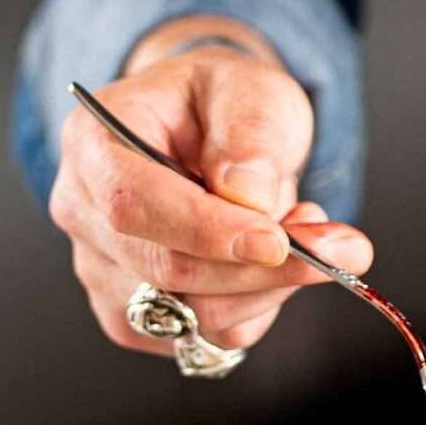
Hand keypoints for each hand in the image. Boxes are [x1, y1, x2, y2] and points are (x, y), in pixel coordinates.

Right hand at [49, 15, 372, 355]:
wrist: (212, 123)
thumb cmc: (222, 98)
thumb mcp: (249, 87)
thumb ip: (248, 133)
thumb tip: (247, 197)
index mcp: (95, 141)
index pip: (133, 206)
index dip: (206, 232)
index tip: (278, 241)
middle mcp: (82, 210)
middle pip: (162, 269)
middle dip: (261, 268)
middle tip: (342, 245)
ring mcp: (102, 268)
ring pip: (186, 314)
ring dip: (268, 287)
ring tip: (307, 229)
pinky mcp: (134, 311)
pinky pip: (200, 337)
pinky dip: (256, 308)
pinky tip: (277, 260)